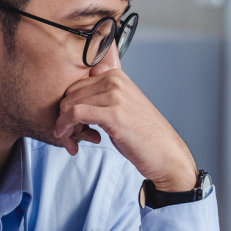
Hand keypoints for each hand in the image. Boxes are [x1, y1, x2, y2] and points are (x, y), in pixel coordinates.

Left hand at [52, 68, 197, 191]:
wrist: (166, 154)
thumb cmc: (143, 135)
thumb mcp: (119, 107)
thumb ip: (98, 99)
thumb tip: (67, 105)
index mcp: (115, 76)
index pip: (75, 86)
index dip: (67, 108)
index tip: (72, 126)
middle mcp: (115, 80)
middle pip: (69, 95)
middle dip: (64, 118)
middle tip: (72, 137)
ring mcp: (115, 95)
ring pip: (69, 106)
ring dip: (66, 128)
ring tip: (76, 142)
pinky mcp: (113, 114)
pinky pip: (75, 114)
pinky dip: (66, 128)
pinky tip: (72, 143)